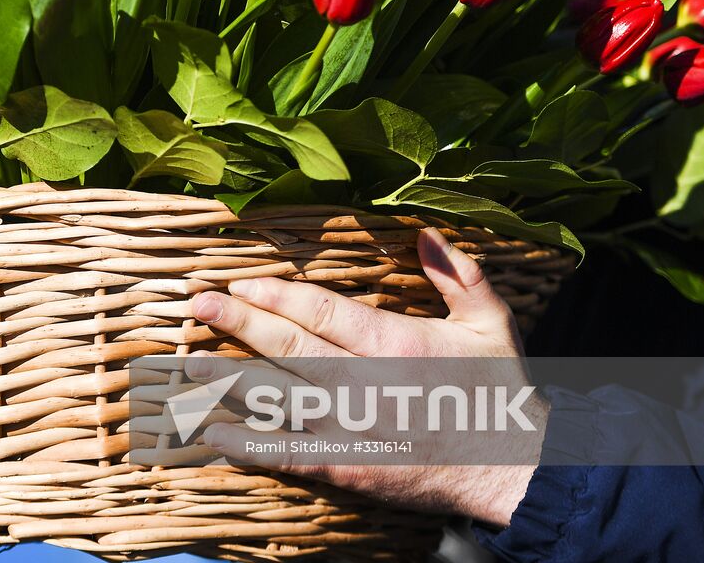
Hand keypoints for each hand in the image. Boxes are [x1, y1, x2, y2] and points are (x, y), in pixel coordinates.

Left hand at [188, 226, 538, 527]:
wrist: (513, 472)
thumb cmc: (499, 391)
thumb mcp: (490, 323)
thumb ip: (458, 274)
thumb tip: (426, 231)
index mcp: (395, 343)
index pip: (322, 312)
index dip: (276, 297)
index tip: (240, 285)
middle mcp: (364, 384)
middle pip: (289, 348)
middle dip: (239, 325)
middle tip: (198, 305)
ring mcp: (351, 430)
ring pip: (279, 400)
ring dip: (230, 382)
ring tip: (190, 366)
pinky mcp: (347, 468)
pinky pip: (289, 455)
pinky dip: (249, 446)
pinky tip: (216, 435)